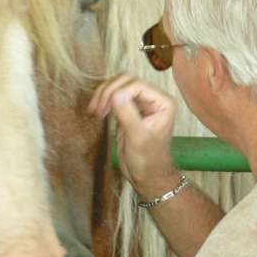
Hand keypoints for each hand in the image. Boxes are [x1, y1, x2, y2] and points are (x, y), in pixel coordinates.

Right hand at [88, 73, 179, 197]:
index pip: (136, 85)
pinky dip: (103, 101)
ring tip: (94, 111)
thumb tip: (114, 94)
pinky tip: (96, 112)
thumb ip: (127, 113)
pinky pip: (114, 97)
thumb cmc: (148, 159)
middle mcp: (153, 99)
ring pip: (118, 86)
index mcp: (162, 102)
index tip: (104, 109)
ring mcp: (140, 104)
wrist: (146, 175)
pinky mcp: (129, 110)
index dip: (118, 92)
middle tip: (97, 110)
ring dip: (103, 95)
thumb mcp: (137, 137)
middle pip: (126, 81)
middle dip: (108, 92)